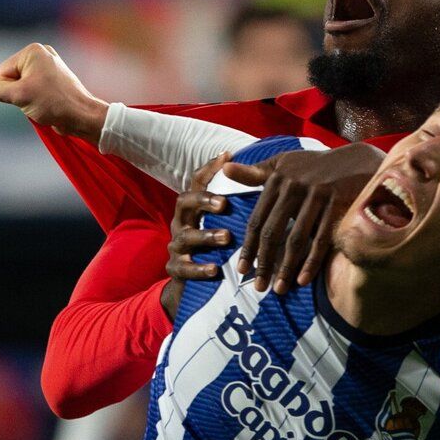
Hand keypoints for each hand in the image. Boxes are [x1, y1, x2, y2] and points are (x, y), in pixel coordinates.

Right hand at [0, 42, 107, 138]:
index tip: (30, 93)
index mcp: (32, 51)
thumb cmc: (53, 102)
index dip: (10, 88)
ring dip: (28, 98)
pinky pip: (34, 91)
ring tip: (44, 103)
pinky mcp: (54, 80)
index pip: (2, 72)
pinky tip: (48, 104)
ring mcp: (49, 67)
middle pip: (12, 78)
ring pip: (22, 86)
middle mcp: (41, 54)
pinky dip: (37, 100)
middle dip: (19, 92)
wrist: (82, 116)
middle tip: (38, 99)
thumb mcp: (18, 95)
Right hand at [159, 154, 232, 315]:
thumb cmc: (216, 246)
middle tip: (224, 203)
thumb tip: (263, 174)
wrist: (192, 283)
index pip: (197, 182)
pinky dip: (199, 268)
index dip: (210, 169)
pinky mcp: (176, 269)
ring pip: (185, 236)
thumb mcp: (226, 223)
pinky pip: (185, 268)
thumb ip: (238, 203)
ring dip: (206, 236)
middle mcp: (182, 222)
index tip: (227, 157)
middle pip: (184, 203)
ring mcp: (176, 246)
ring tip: (226, 237)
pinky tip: (214, 269)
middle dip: (203, 201)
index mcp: (193, 208)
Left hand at [234, 143, 383, 293]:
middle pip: (272, 232)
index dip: (248, 247)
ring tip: (279, 289)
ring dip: (286, 267)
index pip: (257, 219)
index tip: (242, 270)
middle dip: (264, 263)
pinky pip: (321, 239)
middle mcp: (293, 187)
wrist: (356, 161)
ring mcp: (316, 196)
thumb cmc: (315, 166)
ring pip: (296, 239)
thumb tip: (225, 167)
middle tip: (259, 287)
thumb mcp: (284, 164)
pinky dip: (311, 261)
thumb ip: (256, 172)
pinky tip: (303, 279)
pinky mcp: (337, 204)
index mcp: (277, 180)